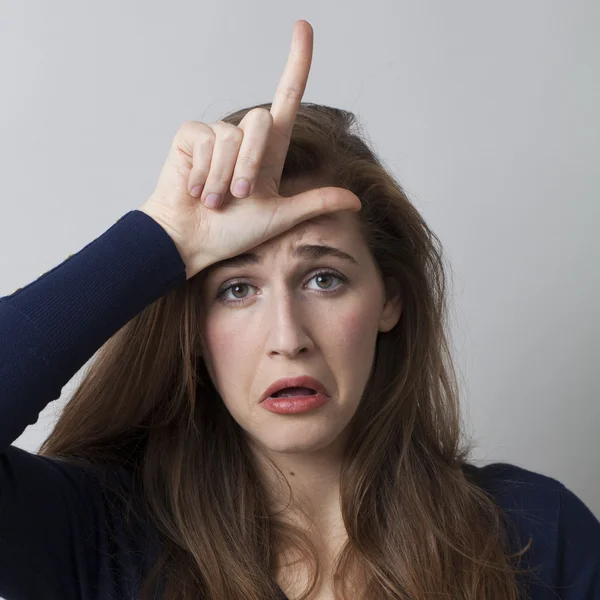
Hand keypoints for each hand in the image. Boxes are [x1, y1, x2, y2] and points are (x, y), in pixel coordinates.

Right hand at [138, 20, 360, 279]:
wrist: (194, 241)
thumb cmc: (233, 232)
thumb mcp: (280, 216)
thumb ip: (314, 203)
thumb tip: (357, 201)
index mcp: (269, 152)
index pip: (287, 99)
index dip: (297, 64)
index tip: (303, 27)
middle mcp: (244, 137)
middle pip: (261, 121)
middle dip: (250, 164)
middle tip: (238, 197)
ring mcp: (216, 135)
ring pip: (232, 136)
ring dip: (224, 177)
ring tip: (214, 200)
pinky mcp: (191, 135)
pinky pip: (205, 141)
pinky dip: (203, 172)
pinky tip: (195, 188)